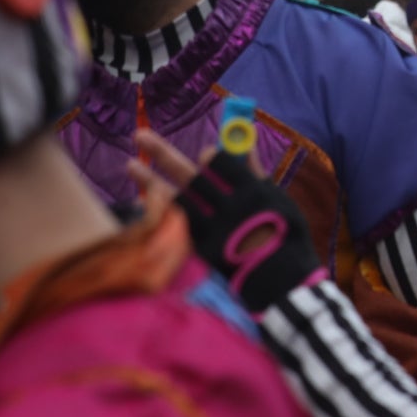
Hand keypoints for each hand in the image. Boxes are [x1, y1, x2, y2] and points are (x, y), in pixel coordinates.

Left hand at [129, 128, 324, 313]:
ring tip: (130, 166)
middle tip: (140, 137)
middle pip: (189, 176)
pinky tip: (143, 204)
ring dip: (150, 182)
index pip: (221, 163)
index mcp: (250, 192)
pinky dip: (157, 214)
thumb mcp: (277, 200)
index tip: (204, 155)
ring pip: (174, 200)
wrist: (280, 280)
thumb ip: (257, 173)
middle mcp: (227, 208)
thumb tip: (244, 145)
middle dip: (163, 154)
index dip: (211, 156)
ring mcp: (211, 231)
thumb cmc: (285, 235)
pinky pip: (173, 227)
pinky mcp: (200, 250)